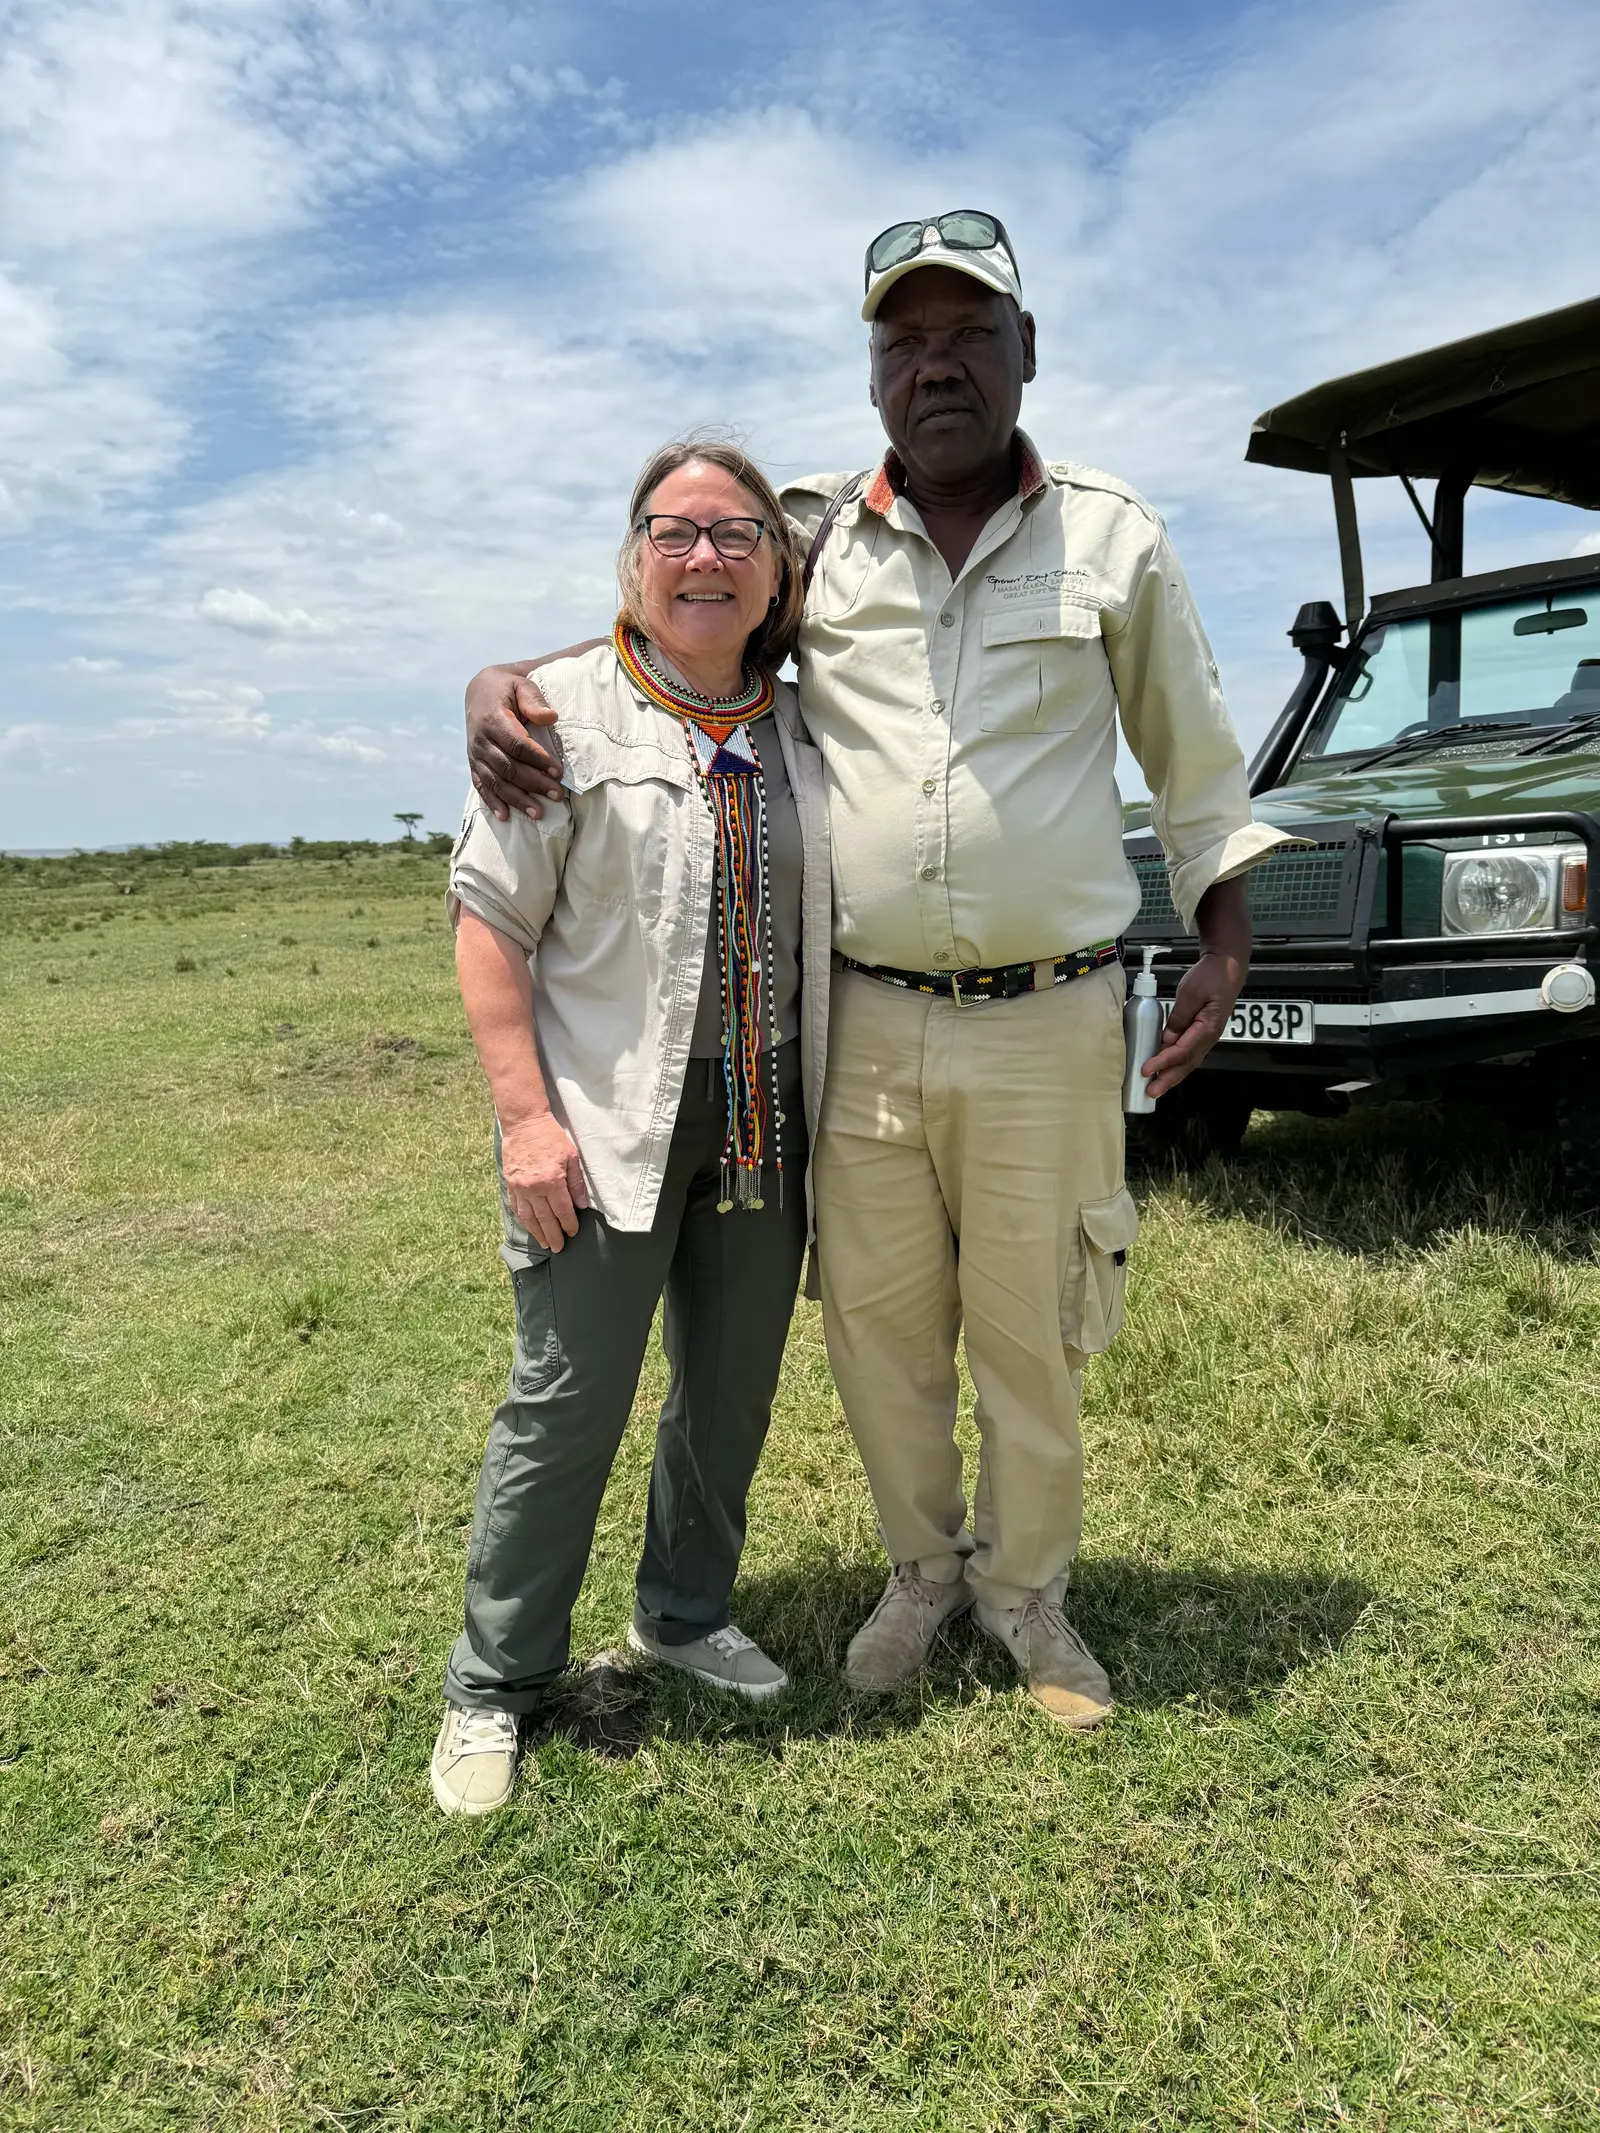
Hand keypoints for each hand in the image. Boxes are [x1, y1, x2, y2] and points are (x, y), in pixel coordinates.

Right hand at [466, 667, 563, 821]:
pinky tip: (505, 817)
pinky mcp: (474, 763)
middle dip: (534, 784)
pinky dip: (492, 802)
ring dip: (517, 799)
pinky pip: (481, 785)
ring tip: (538, 813)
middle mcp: (481, 740)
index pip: (517, 745)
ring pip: (496, 781)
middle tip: (557, 795)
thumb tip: (551, 717)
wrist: (480, 691)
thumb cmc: (507, 688)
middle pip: (508, 767)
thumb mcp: (521, 684)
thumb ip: (534, 699)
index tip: (558, 772)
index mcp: (493, 719)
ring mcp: (475, 754)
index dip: (538, 760)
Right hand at [500, 1111, 589, 1251]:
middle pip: (545, 1218)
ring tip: (544, 1243)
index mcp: (552, 1181)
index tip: (572, 1233)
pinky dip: (523, 1218)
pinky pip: (516, 1206)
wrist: (524, 1122)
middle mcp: (534, 1187)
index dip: (568, 1224)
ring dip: (537, 1232)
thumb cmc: (550, 1136)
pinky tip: (528, 1225)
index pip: (562, 1210)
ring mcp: (519, 1186)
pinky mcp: (510, 1182)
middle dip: (553, 1235)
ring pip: (529, 1216)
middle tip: (558, 1248)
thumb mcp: (571, 1156)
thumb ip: (576, 1182)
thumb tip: (581, 1205)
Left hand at [1142, 950, 1244, 1097]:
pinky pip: (1188, 1053)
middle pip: (1186, 1064)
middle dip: (1168, 1079)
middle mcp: (1209, 1037)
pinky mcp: (1201, 1032)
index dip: (1163, 1062)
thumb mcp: (1191, 993)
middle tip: (1150, 1092)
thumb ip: (1178, 1018)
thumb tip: (1167, 1040)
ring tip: (1155, 1087)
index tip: (1146, 1069)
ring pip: (1188, 1061)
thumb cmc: (1211, 977)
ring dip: (1172, 1075)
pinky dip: (1176, 1063)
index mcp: (1207, 1028)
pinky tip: (1165, 1068)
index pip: (1182, 1051)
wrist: (1227, 966)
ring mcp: (1206, 1036)